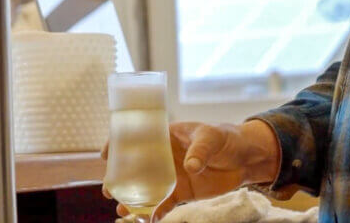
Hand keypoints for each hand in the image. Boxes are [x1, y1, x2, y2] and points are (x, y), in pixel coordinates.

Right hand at [103, 120, 291, 220]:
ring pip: (145, 188)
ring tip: (122, 210)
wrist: (244, 158)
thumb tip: (192, 166)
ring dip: (132, 200)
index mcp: (166, 136)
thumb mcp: (212, 137)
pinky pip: (163, 204)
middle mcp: (163, 156)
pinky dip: (154, 213)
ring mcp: (170, 176)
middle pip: (134, 166)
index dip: (118, 144)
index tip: (105, 154)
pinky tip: (146, 221)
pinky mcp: (181, 193)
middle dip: (118, 178)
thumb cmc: (225, 138)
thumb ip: (201, 150)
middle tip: (109, 189)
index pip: (137, 137)